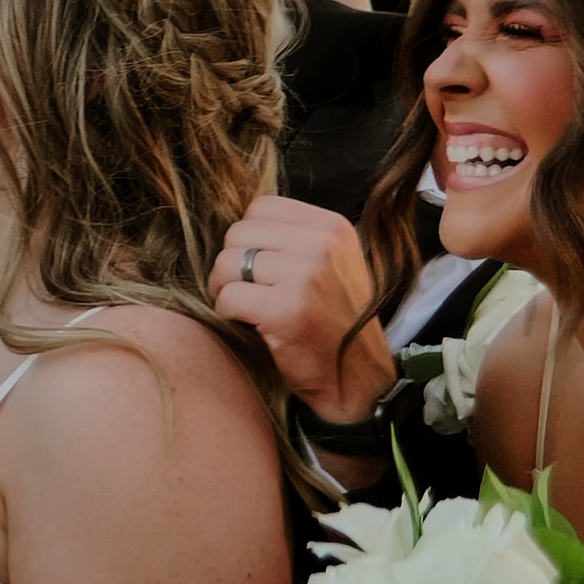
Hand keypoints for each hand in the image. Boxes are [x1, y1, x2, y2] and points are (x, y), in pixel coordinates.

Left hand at [207, 196, 395, 423]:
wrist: (358, 376)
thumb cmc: (335, 319)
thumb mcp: (330, 262)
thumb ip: (293, 236)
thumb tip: (237, 221)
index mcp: (331, 226)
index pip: (260, 207)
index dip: (249, 238)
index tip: (259, 266)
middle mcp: (321, 244)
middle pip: (237, 233)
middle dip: (232, 263)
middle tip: (247, 290)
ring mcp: (305, 276)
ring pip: (226, 263)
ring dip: (225, 288)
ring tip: (246, 306)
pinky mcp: (286, 310)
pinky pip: (228, 297)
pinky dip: (227, 312)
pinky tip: (249, 323)